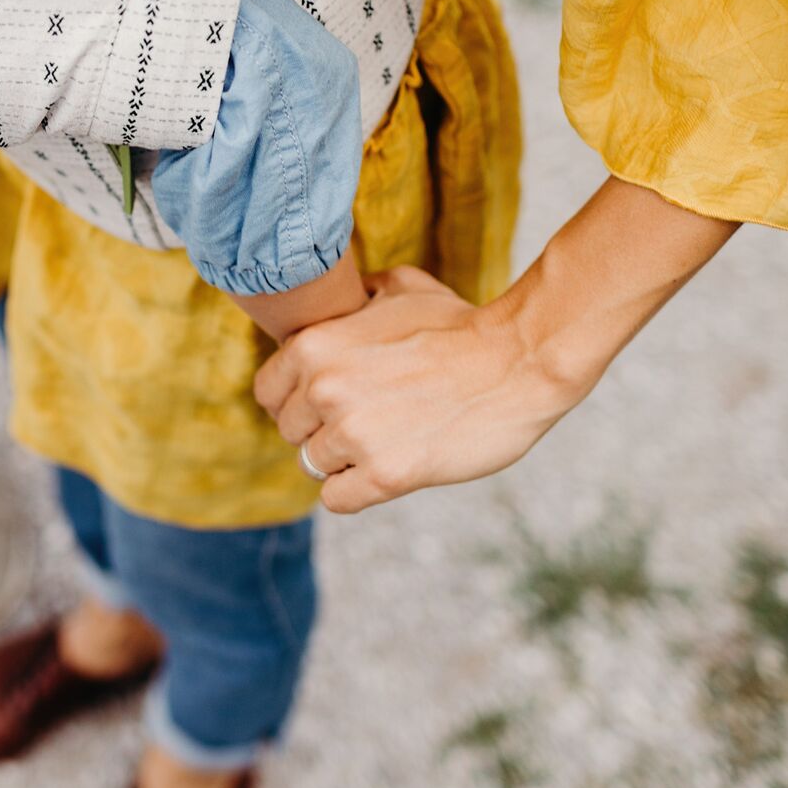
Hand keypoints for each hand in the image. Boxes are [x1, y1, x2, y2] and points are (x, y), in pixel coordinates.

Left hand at [255, 178, 737, 514]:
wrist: (519, 360)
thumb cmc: (460, 323)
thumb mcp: (398, 288)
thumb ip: (353, 298)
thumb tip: (339, 301)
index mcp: (314, 346)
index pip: (267, 392)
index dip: (297, 399)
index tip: (329, 400)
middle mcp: (324, 390)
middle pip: (291, 432)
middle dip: (322, 429)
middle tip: (369, 419)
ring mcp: (353, 435)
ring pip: (315, 466)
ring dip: (346, 460)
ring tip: (387, 439)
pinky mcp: (386, 475)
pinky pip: (337, 499)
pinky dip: (357, 490)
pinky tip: (387, 469)